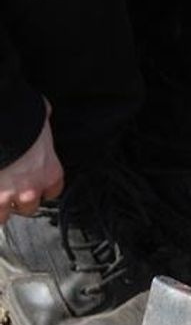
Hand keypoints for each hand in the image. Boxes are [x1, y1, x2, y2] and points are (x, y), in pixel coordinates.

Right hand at [0, 110, 63, 224]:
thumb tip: (44, 110)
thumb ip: (42, 118)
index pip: (52, 191)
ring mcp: (5, 198)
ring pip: (3, 214)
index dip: (41, 188)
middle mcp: (30, 190)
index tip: (34, 185)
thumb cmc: (17, 119)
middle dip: (18, 200)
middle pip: (29, 207)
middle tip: (8, 189)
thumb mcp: (37, 113)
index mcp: (49, 171)